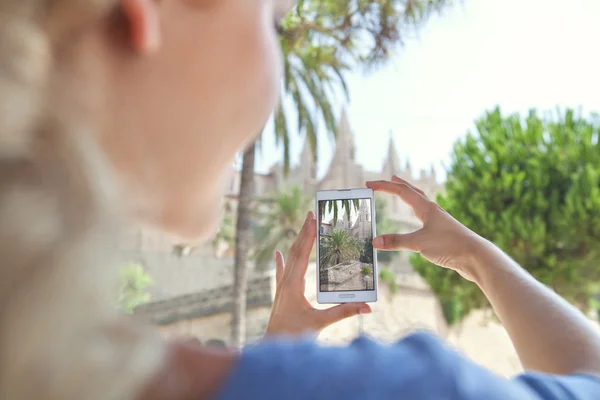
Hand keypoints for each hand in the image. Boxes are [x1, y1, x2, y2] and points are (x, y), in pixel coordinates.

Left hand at [265, 211, 371, 336]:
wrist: (272, 349)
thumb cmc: (294, 337)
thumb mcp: (320, 324)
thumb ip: (344, 313)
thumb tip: (368, 306)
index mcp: (293, 285)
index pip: (302, 254)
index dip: (309, 235)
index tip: (314, 218)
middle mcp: (285, 283)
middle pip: (295, 251)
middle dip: (304, 232)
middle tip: (311, 214)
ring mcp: (281, 288)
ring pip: (289, 259)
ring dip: (297, 242)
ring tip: (303, 227)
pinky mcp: (280, 295)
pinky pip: (281, 273)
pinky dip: (281, 261)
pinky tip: (277, 253)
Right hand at [367, 176, 487, 280]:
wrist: (475, 257)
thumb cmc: (450, 246)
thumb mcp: (419, 244)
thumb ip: (397, 242)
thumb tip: (375, 242)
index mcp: (427, 208)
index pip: (401, 191)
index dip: (384, 186)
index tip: (369, 184)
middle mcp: (433, 211)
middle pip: (413, 192)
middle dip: (399, 185)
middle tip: (390, 179)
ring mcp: (439, 221)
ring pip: (421, 203)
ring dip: (410, 196)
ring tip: (403, 195)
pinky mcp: (442, 232)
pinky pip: (425, 216)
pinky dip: (416, 212)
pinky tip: (418, 220)